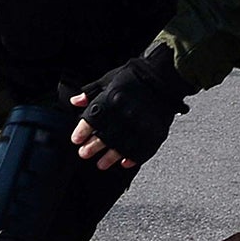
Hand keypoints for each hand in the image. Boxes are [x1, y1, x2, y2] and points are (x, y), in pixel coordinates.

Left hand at [70, 49, 191, 170]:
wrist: (164, 76)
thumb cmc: (135, 77)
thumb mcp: (109, 80)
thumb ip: (91, 92)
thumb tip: (75, 102)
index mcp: (112, 99)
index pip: (92, 120)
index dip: (82, 132)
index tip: (77, 140)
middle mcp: (126, 113)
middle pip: (105, 136)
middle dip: (93, 148)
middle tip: (85, 154)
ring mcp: (142, 124)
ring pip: (122, 147)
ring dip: (110, 157)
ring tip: (102, 164)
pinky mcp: (156, 132)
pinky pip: (143, 150)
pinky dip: (133, 158)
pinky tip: (125, 162)